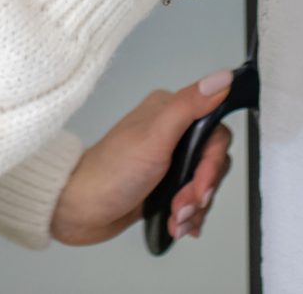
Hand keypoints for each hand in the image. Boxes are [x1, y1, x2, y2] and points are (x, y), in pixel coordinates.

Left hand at [48, 72, 237, 246]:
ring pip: (204, 184)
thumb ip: (190, 106)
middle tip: (180, 204)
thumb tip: (222, 78)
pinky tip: (175, 224)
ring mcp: (168, 161)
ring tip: (174, 217)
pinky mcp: (164, 185)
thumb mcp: (154, 137)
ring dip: (193, 208)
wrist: (80, 210)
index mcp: (170, 112)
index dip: (211, 162)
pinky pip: (193, 200)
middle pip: (212, 161)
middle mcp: (171, 133)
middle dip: (201, 190)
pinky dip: (188, 216)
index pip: (215, 132)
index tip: (198, 182)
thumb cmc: (110, 172)